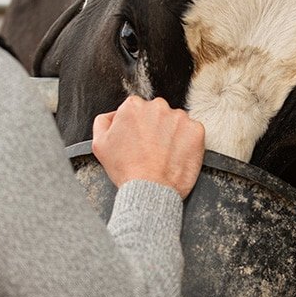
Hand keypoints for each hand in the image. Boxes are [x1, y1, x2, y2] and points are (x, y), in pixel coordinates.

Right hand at [91, 96, 205, 198]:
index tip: (138, 140)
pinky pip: (192, 132)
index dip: (136, 127)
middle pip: (157, 113)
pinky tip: (176, 156)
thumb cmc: (126, 170)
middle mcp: (157, 106)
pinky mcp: (196, 130)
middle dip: (154, 128)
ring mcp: (179, 118)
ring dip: (171, 134)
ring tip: (164, 155)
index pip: (136, 109)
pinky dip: (187, 143)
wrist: (150, 190)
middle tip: (150, 149)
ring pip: (175, 122)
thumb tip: (113, 115)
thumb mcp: (99, 144)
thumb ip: (103, 122)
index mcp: (133, 106)